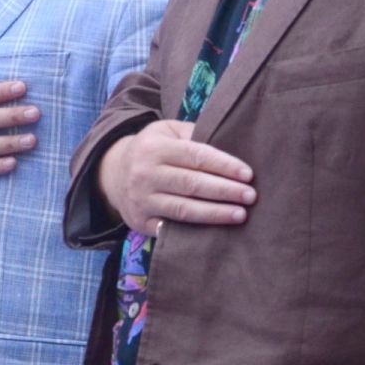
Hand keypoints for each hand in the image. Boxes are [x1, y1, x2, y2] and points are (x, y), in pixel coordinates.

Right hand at [96, 120, 255, 235]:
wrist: (114, 173)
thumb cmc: (152, 149)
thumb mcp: (167, 131)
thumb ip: (193, 134)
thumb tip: (230, 142)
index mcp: (154, 147)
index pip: (196, 156)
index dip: (224, 165)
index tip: (248, 174)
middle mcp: (145, 173)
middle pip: (192, 184)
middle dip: (225, 190)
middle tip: (251, 196)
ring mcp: (141, 200)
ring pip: (184, 209)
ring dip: (215, 213)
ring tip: (240, 214)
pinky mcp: (140, 221)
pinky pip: (171, 229)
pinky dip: (193, 232)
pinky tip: (214, 233)